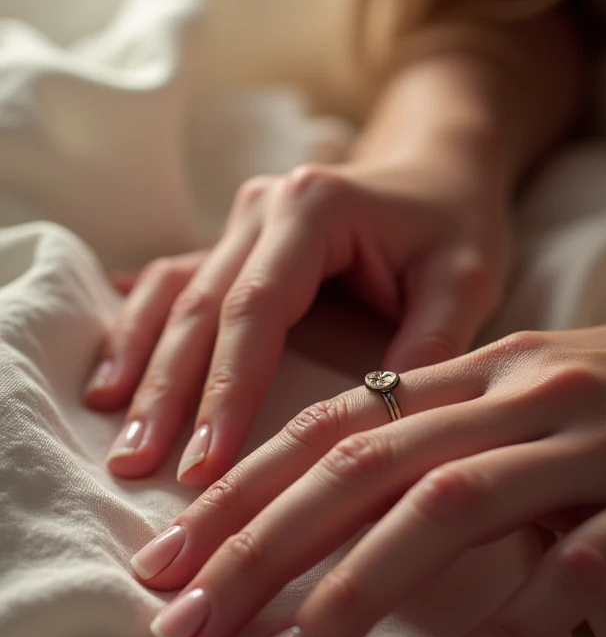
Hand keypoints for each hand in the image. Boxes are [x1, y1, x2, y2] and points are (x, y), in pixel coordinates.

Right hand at [86, 153, 510, 483]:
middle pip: (199, 307)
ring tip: (112, 431)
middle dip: (165, 392)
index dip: (225, 391)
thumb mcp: (465, 281)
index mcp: (315, 208)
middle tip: (135, 466)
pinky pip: (172, 285)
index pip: (256, 310)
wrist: (440, 169)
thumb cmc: (456, 225)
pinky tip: (110, 376)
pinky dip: (138, 332)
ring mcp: (239, 222)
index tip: (204, 464)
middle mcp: (263, 207)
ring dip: (138, 365)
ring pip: (172, 296)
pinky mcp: (232, 244)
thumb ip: (429, 348)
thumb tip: (378, 432)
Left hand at [130, 312, 605, 636]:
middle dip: (261, 547)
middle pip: (364, 468)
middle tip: (184, 624)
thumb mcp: (514, 393)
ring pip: (450, 512)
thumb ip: (428, 431)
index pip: (330, 426)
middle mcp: (518, 399)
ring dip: (353, 594)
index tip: (165, 557)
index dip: (240, 489)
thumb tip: (317, 494)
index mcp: (472, 374)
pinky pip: (572, 577)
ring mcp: (590, 451)